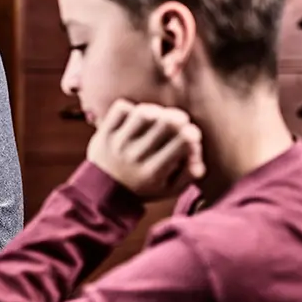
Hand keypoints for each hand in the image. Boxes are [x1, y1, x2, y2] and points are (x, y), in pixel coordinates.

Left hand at [86, 100, 205, 200]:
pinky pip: (121, 108)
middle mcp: (136, 156)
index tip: (190, 136)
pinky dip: (131, 108)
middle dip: (178, 118)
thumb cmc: (143, 188)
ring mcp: (118, 143)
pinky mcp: (104, 133)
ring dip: (156, 110)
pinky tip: (135, 118)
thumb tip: (199, 159)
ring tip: (158, 118)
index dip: (192, 134)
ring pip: (144, 112)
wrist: (102, 194)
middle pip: (166, 122)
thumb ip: (188, 175)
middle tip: (177, 122)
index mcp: (154, 172)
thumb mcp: (168, 190)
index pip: (183, 141)